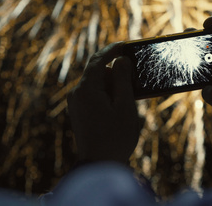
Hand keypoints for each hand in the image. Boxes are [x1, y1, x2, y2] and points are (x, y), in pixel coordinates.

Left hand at [67, 42, 141, 162]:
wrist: (99, 166)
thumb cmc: (115, 137)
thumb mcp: (125, 106)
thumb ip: (123, 80)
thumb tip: (121, 60)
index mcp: (87, 89)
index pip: (98, 60)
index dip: (112, 49)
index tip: (125, 44)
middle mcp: (77, 93)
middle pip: (98, 73)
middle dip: (116, 74)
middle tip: (135, 83)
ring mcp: (76, 104)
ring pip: (97, 85)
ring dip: (113, 87)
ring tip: (128, 103)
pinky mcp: (78, 113)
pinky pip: (93, 96)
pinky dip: (107, 96)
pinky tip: (119, 109)